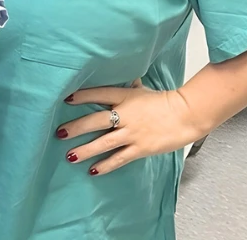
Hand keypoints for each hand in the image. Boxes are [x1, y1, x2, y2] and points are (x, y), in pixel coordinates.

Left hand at [56, 79, 204, 175]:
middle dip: (76, 128)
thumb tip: (122, 76)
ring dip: (86, 150)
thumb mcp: (142, 90)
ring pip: (104, 142)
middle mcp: (125, 114)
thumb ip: (128, 87)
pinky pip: (119, 158)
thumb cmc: (164, 101)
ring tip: (70, 156)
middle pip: (96, 120)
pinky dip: (105, 166)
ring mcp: (132, 132)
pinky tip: (92, 170)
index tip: (66, 99)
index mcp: (125, 96)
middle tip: (60, 133)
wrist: (186, 114)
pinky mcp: (140, 148)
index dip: (82, 96)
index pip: (99, 94)